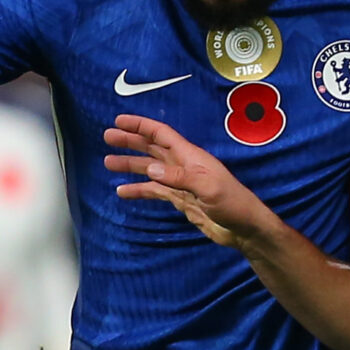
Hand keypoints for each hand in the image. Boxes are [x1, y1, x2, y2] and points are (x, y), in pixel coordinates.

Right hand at [102, 114, 275, 250]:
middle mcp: (183, 165)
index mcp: (190, 156)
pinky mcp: (180, 199)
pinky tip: (123, 192)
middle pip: (152, 148)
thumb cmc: (232, 203)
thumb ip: (180, 177)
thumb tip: (151, 168)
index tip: (119, 120)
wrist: (243, 228)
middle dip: (130, 141)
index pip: (161, 134)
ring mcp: (181, 183)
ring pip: (150, 169)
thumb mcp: (208, 187)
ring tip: (108, 162)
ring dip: (130, 164)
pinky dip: (139, 190)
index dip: (141, 126)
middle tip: (107, 137)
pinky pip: (155, 191)